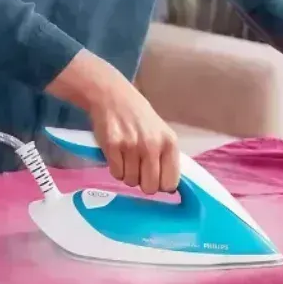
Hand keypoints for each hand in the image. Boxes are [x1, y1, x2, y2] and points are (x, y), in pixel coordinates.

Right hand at [47, 50, 179, 193]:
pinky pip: (115, 173)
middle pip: (150, 187)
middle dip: (143, 183)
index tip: (155, 179)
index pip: (170, 182)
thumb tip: (168, 187)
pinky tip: (116, 154)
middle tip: (139, 170)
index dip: (161, 185)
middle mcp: (152, 145)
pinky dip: (115, 168)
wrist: (113, 96)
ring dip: (128, 174)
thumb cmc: (139, 116)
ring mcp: (131, 146)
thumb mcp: (161, 132)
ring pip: (131, 181)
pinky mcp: (112, 146)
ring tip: (126, 158)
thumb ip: (166, 157)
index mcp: (169, 143)